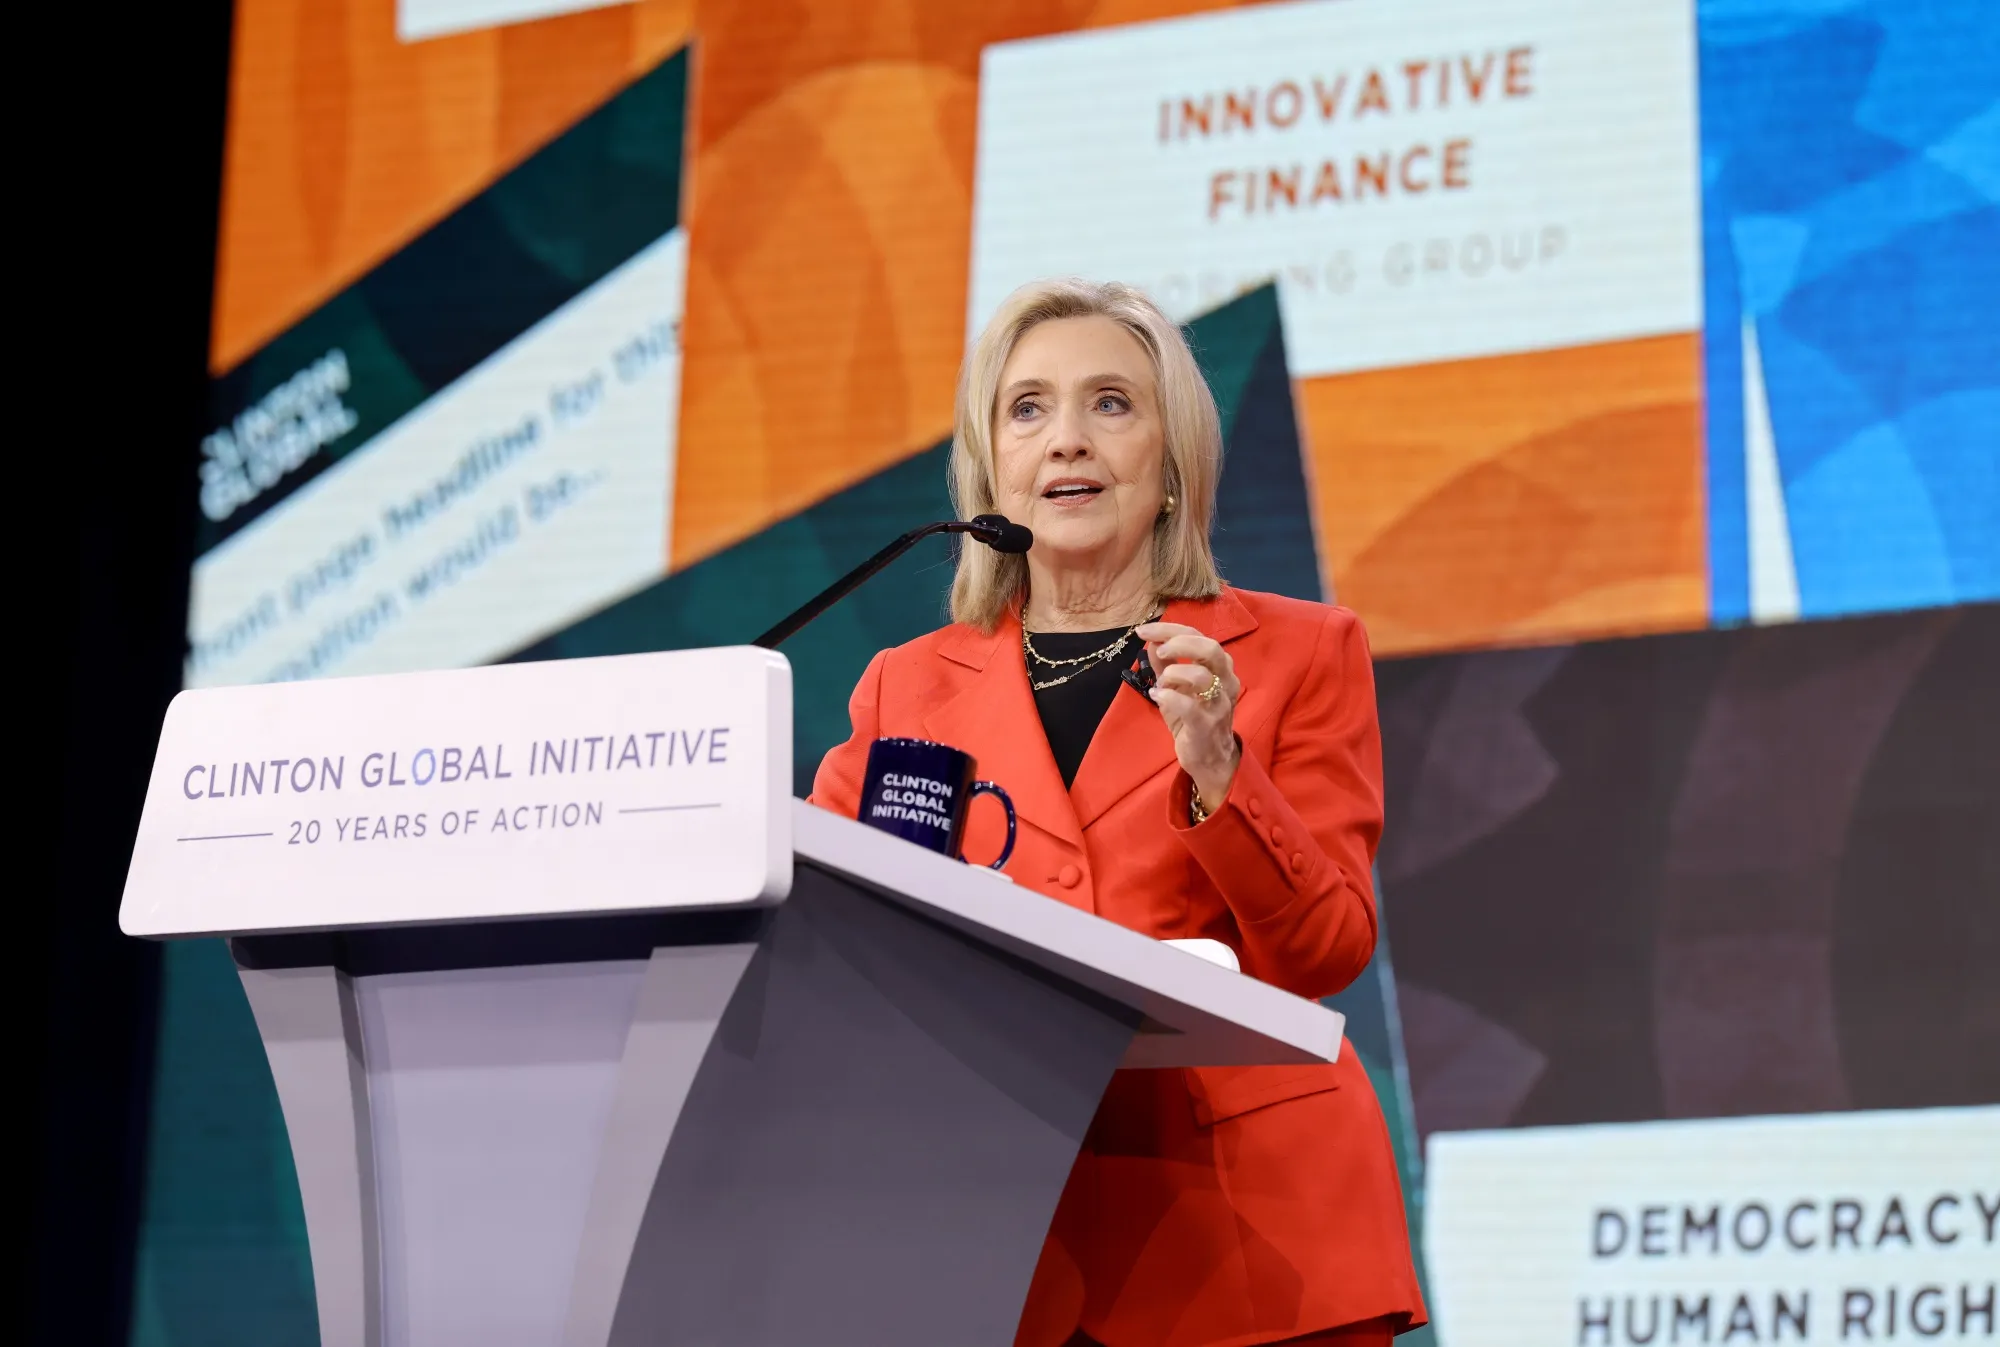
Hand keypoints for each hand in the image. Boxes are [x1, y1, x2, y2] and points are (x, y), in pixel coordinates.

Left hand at [1135, 621, 1240, 810]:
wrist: (1209, 759)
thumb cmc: (1193, 719)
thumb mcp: (1176, 688)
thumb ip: (1165, 664)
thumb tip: (1152, 641)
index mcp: (1219, 667)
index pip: (1199, 636)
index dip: (1169, 629)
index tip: (1143, 630)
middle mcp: (1226, 682)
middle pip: (1210, 648)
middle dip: (1179, 643)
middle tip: (1159, 651)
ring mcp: (1219, 705)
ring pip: (1202, 676)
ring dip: (1173, 674)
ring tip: (1160, 683)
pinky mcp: (1207, 726)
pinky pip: (1190, 707)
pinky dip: (1169, 697)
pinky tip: (1158, 697)